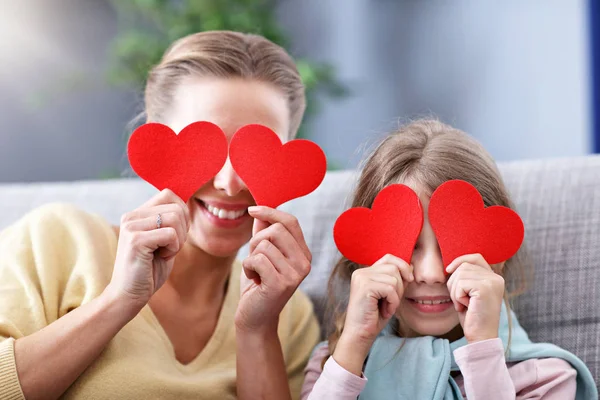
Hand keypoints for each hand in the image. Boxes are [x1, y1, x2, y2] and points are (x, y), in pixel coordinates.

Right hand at [107, 189, 190, 310]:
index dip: (182, 213)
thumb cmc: (149, 270)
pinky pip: (170, 234)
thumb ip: (171, 222)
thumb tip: (187, 203)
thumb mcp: (164, 240)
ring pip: (175, 218)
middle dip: (183, 230)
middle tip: (169, 247)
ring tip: (163, 253)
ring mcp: (131, 226)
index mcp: (138, 213)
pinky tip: (160, 258)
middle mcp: (131, 215)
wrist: (129, 295)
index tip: (175, 235)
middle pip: (176, 206)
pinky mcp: (135, 240)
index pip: (169, 194)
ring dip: (178, 240)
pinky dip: (173, 249)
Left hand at [235, 206, 311, 332]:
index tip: (252, 210)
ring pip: (265, 244)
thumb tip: (260, 210)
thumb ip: (263, 232)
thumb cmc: (258, 285)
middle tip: (255, 259)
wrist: (255, 318)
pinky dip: (248, 267)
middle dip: (256, 240)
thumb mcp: (261, 255)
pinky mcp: (281, 284)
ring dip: (251, 256)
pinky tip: (253, 280)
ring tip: (255, 272)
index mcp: (303, 254)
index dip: (270, 212)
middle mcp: (305, 263)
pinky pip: (257, 258)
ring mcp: (295, 274)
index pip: (290, 222)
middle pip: (276, 229)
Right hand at [333, 255, 412, 374]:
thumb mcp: (389, 295)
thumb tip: (411, 266)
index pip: (389, 258)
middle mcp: (361, 272)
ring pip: (394, 279)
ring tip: (386, 308)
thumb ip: (398, 280)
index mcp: (365, 272)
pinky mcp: (364, 287)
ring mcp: (361, 278)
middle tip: (391, 302)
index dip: (403, 266)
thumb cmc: (375, 317)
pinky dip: (393, 302)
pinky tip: (384, 311)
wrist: (360, 334)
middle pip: (394, 267)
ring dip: (396, 297)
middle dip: (400, 286)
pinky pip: (390, 289)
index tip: (409, 280)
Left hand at [446, 253, 504, 342]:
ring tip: (464, 304)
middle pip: (463, 266)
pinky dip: (457, 297)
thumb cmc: (472, 316)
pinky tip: (466, 307)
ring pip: (459, 274)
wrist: (481, 337)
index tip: (448, 270)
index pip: (475, 257)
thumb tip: (451, 265)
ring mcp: (492, 282)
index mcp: (495, 278)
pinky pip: (460, 284)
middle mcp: (496, 278)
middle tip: (461, 301)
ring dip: (455, 291)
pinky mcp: (485, 288)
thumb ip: (467, 277)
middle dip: (454, 283)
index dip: (460, 260)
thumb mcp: (469, 293)